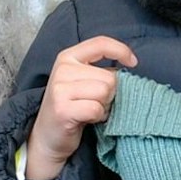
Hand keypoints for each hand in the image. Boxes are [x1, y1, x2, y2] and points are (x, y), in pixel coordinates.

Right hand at [23, 36, 136, 179]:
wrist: (47, 136)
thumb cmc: (70, 107)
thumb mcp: (81, 81)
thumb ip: (100, 71)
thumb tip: (126, 69)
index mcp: (67, 57)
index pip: (100, 43)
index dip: (121, 50)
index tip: (133, 62)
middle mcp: (62, 69)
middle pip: (109, 77)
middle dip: (110, 93)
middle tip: (96, 102)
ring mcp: (60, 89)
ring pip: (104, 92)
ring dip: (104, 106)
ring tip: (91, 110)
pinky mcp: (63, 109)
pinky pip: (96, 109)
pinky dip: (98, 117)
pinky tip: (87, 119)